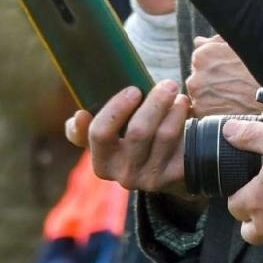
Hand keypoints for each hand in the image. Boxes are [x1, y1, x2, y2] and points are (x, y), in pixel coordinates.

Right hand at [67, 82, 191, 193]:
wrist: (173, 165)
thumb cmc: (138, 138)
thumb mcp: (113, 135)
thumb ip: (90, 127)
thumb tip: (78, 117)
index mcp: (103, 161)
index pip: (100, 134)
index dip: (114, 111)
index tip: (133, 90)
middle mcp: (123, 174)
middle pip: (138, 132)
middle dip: (155, 102)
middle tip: (167, 83)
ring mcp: (149, 178)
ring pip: (163, 135)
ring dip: (172, 108)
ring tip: (177, 93)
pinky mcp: (174, 177)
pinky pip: (182, 143)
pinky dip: (183, 119)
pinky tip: (184, 106)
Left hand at [188, 37, 262, 117]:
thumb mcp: (240, 45)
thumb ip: (215, 42)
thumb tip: (199, 42)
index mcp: (203, 55)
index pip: (200, 61)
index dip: (216, 66)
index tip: (229, 72)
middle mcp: (196, 76)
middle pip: (199, 79)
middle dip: (212, 82)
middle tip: (234, 85)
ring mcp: (199, 98)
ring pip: (201, 96)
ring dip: (212, 97)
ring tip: (234, 97)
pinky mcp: (204, 115)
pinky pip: (204, 113)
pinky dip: (214, 111)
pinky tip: (231, 107)